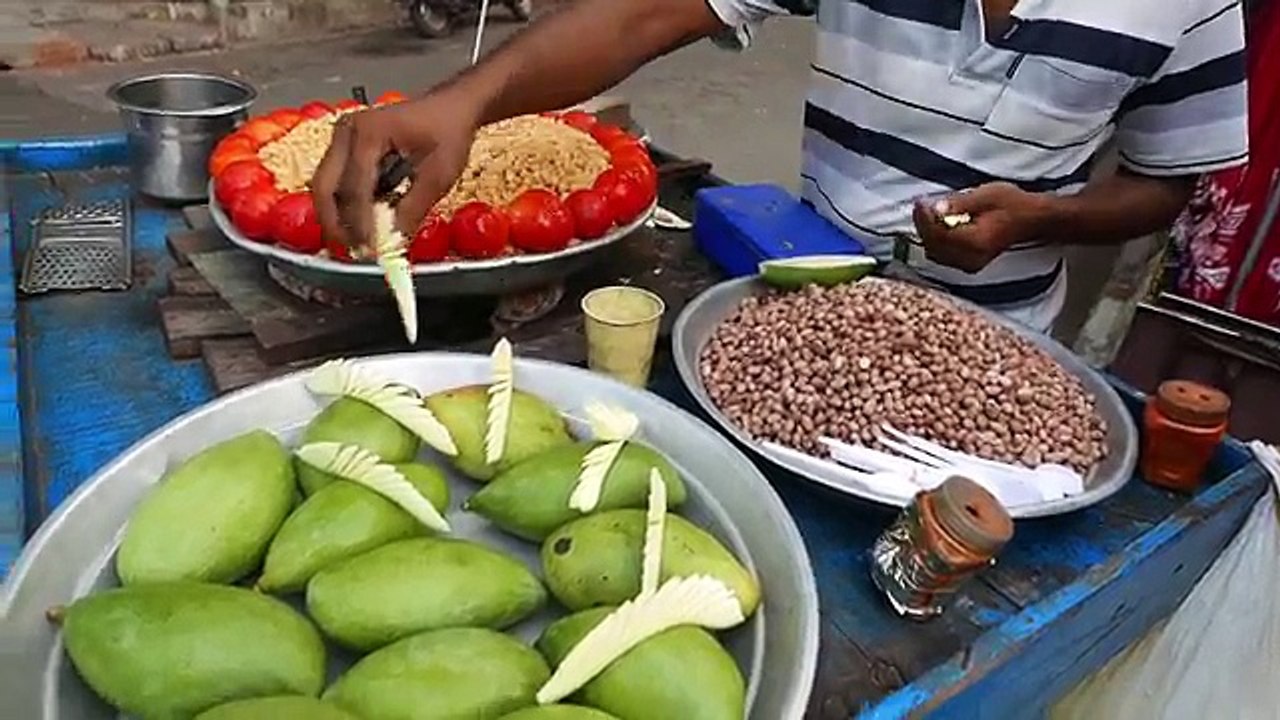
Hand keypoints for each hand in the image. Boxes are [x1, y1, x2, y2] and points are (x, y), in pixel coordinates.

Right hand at [312, 92, 481, 247]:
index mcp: (369, 132)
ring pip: (326, 185)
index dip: (360, 224)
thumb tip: (394, 241)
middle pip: (325, 186)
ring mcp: (343, 137)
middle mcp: (347, 131)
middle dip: (335, 223)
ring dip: (337, 216)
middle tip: (353, 251)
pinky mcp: (346, 146)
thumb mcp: (439, 174)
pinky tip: (360, 224)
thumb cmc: (448, 132)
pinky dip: (345, 204)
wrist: (450, 109)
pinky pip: (336, 180)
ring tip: (356, 243)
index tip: (370, 251)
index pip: (355, 188)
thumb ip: (414, 208)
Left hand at [911, 182, 1051, 273]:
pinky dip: (936, 241)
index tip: (921, 202)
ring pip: (936, 253)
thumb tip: (936, 208)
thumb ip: (960, 203)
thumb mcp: (987, 195)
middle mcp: (971, 259)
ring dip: (928, 233)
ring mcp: (970, 265)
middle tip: (921, 205)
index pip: (939, 235)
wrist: (1031, 220)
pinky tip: (937, 225)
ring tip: (927, 213)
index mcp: (976, 243)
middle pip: (934, 246)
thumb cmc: (1013, 205)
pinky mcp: (969, 264)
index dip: (926, 218)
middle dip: (924, 225)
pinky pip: (943, 256)